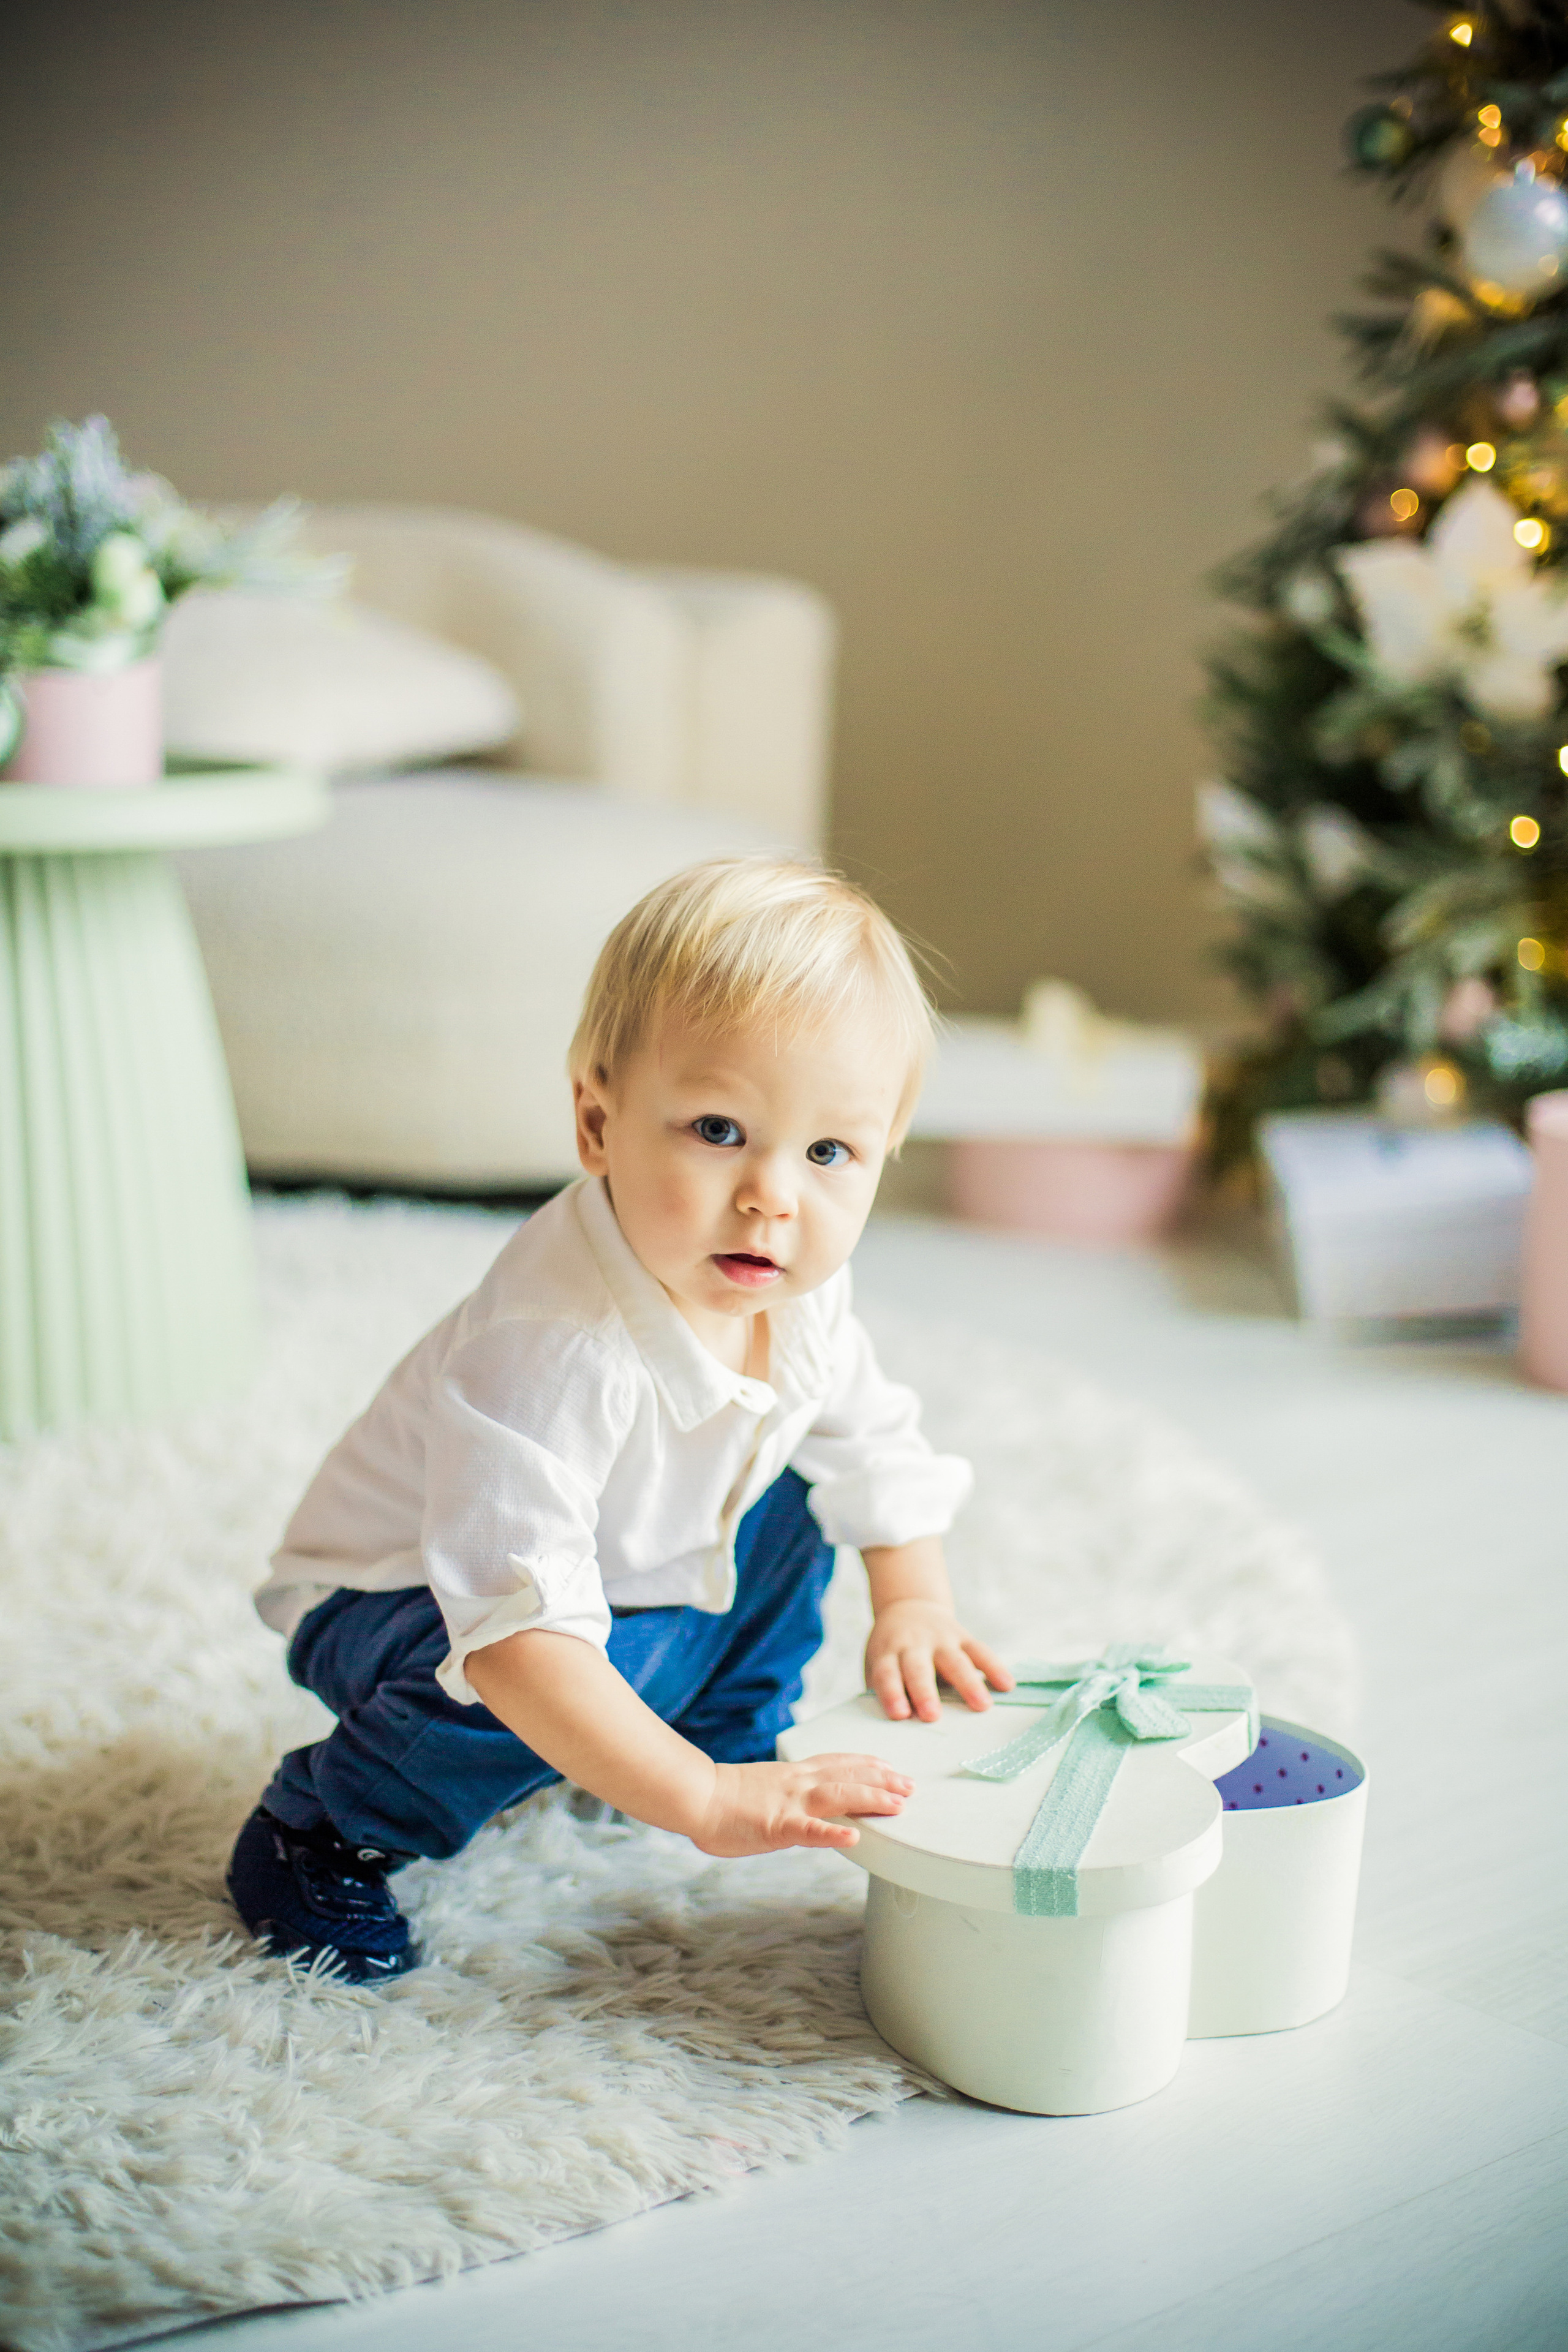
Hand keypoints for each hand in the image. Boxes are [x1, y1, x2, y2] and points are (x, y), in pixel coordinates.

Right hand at [690, 1754, 913, 1856]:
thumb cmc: (722, 1796)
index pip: (839, 1762)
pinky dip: (834, 1832)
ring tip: (899, 1805)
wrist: (696, 1796)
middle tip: (910, 1787)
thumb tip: (797, 1802)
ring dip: (872, 1798)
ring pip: (839, 1795)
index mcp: (794, 1774)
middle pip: (849, 1775)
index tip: (891, 1767)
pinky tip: (855, 1836)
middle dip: (883, 1781)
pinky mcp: (778, 1826)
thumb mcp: (763, 1787)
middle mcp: (798, 1783)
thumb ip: (786, 1791)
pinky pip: (810, 1830)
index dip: (868, 1764)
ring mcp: (790, 1802)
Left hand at [866, 1598, 1013, 1723]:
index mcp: (887, 1653)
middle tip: (932, 1716)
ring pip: (955, 1660)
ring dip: (968, 1683)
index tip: (899, 1715)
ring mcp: (939, 1638)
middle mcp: (913, 1644)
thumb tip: (892, 1727)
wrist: (908, 1606)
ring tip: (982, 1706)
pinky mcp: (962, 1635)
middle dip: (925, 1692)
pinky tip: (1007, 1685)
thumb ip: (883, 1691)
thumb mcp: (877, 1663)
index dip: (891, 1693)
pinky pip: (980, 1651)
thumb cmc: (891, 1651)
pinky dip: (994, 1667)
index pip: (887, 1674)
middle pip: (919, 1669)